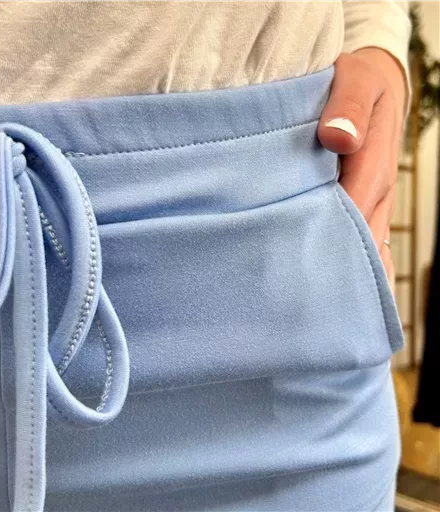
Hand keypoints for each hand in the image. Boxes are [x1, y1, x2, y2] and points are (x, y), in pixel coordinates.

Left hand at [318, 48, 407, 290]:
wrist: (373, 86)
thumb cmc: (357, 82)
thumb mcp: (354, 79)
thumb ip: (347, 106)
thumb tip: (338, 139)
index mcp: (369, 163)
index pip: (352, 208)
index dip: (332, 236)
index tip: (309, 267)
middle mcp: (373, 191)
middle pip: (358, 236)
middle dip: (336, 265)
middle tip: (307, 303)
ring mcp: (371, 202)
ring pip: (362, 243)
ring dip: (344, 270)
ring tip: (320, 307)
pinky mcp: (364, 205)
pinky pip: (362, 239)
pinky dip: (354, 262)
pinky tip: (342, 290)